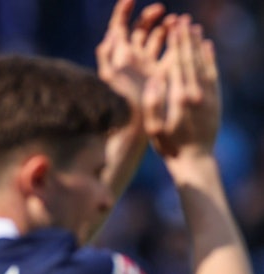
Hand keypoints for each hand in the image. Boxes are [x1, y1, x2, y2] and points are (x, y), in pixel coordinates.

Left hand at [96, 0, 169, 118]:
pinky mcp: (161, 73)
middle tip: (161, 11)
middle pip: (140, 29)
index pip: (119, 28)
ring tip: (176, 22)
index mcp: (118, 56)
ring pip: (157, 37)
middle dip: (150, 16)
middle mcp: (132, 59)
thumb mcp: (111, 76)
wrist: (134, 124)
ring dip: (166, 26)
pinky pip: (169, 50)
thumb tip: (112, 32)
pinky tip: (184, 33)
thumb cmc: (121, 102)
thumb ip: (110, 53)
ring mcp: (147, 65)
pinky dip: (176, 40)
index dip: (124, 11)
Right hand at [143, 16, 220, 159]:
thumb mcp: (152, 129)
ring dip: (199, 44)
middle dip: (187, 39)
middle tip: (183, 20)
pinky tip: (208, 47)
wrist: (194, 160)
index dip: (175, 44)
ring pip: (204, 63)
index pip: (177, 64)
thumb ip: (151, 104)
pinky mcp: (216, 100)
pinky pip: (213, 74)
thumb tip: (155, 79)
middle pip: (191, 59)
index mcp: (178, 98)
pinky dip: (211, 58)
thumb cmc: (168, 146)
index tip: (173, 28)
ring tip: (195, 28)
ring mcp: (208, 95)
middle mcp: (196, 93)